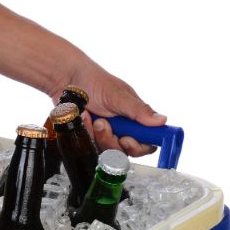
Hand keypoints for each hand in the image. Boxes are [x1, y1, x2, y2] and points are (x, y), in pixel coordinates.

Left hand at [52, 59, 166, 157]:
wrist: (66, 79)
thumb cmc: (94, 81)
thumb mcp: (119, 96)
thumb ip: (139, 110)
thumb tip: (162, 120)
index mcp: (136, 118)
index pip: (147, 141)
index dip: (140, 146)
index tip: (128, 140)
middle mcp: (123, 128)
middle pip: (126, 151)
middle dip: (114, 141)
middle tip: (103, 124)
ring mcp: (106, 133)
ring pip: (108, 150)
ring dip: (99, 135)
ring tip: (92, 118)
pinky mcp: (90, 137)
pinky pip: (92, 146)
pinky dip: (87, 133)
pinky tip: (83, 118)